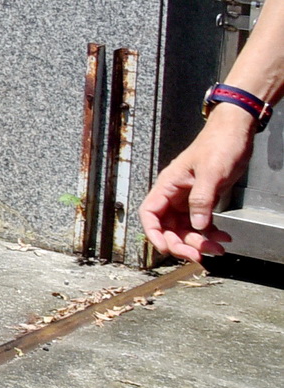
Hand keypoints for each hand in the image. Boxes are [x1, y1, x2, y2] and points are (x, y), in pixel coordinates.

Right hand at [139, 106, 254, 260]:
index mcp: (168, 184)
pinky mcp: (203, 201)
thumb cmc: (219, 144)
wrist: (236, 133)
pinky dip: (211, 233)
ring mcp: (188, 199)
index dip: (154, 233)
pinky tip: (223, 237)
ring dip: (199, 241)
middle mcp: (175, 194)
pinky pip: (201, 223)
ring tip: (217, 248)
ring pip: (185, 228)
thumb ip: (202, 200)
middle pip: (168, 226)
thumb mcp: (212, 172)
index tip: (166, 248)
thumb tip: (197, 225)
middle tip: (198, 255)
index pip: (150, 213)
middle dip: (182, 242)